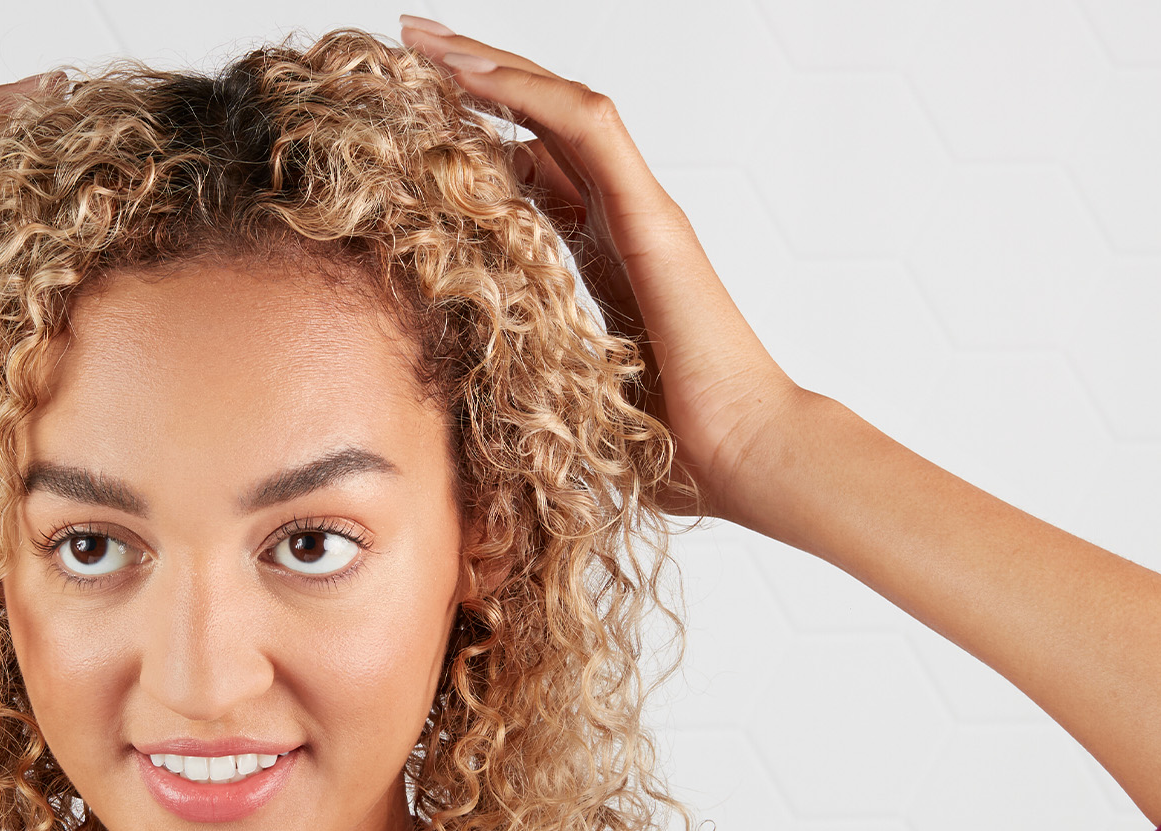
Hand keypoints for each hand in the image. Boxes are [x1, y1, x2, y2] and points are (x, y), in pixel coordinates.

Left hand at [397, 17, 801, 522]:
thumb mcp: (576, 406)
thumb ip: (535, 389)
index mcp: (610, 261)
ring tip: (429, 38)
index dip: (484, 138)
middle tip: (415, 42)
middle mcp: (627, 223)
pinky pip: (587, 126)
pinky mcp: (652, 217)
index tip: (418, 120)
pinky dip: (529, 91)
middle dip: (480, 80)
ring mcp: (644, 213)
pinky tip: (474, 71)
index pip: (540, 174)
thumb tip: (469, 424)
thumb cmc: (678, 455)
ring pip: (562, 108)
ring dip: (494, 67)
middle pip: (547, 125)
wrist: (745, 459)